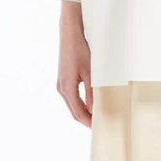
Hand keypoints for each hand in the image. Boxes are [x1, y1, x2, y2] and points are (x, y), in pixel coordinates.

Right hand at [56, 0, 92, 127]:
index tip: (99, 127)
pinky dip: (80, 103)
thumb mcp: (90, 72)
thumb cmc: (80, 50)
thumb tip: (94, 108)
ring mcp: (61, 84)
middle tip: (99, 125)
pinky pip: (71, 97)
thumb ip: (91, 92)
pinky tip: (89, 103)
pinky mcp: (64, 79)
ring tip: (96, 115)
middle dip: (86, 119)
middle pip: (74, 111)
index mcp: (67, 88)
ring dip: (83, 111)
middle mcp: (61, 88)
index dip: (89, 122)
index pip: (78, 113)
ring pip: (72, 104)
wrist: (70, 33)